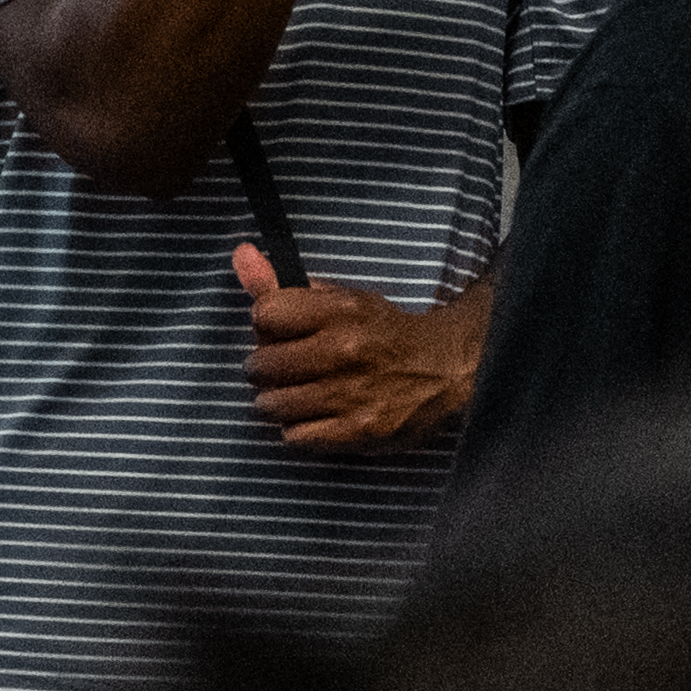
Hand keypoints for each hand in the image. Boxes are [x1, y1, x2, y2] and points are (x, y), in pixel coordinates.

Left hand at [234, 246, 478, 451]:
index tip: (285, 333)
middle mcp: (344, 350)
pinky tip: (321, 416)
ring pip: (271, 404)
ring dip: (281, 401)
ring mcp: (351, 394)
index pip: (264, 315)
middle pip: (260, 365)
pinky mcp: (359, 431)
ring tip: (304, 394)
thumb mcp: (342, 299)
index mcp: (341, 311)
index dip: (269, 326)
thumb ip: (283, 284)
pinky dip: (302, 430)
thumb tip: (240, 254)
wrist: (450, 370)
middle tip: (292, 367)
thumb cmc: (386, 333)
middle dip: (269, 367)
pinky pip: (295, 436)